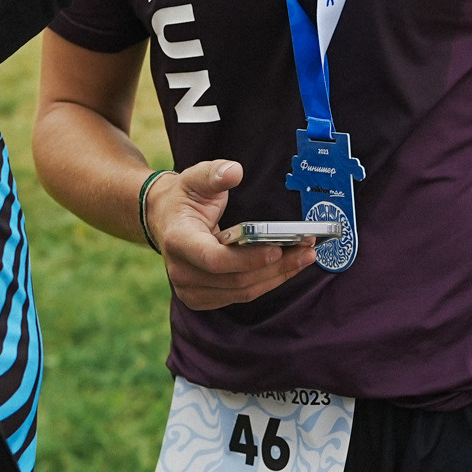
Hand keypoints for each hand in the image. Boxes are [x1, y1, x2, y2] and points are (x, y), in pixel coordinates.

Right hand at [148, 160, 317, 309]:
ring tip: (305, 256)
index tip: (277, 248)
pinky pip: (241, 295)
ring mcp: (191, 290)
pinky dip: (267, 282)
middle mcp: (181, 271)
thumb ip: (214, 173)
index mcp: (178, 240)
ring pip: (242, 291)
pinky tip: (288, 266)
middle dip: (275, 266)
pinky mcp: (203, 299)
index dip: (247, 258)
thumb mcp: (194, 178)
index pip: (214, 258)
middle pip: (235, 280)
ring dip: (278, 276)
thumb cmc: (184, 198)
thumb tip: (234, 172)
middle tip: (306, 249)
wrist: (165, 221)